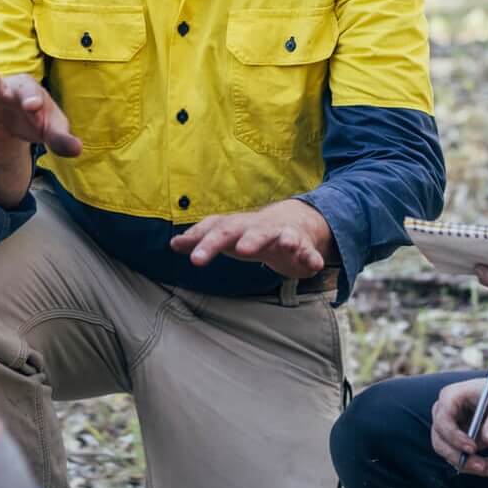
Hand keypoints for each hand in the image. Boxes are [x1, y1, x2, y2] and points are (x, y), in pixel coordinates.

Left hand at [168, 199, 334, 278]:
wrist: (297, 222)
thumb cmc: (253, 233)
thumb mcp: (228, 236)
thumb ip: (201, 240)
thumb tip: (173, 244)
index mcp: (238, 226)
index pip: (218, 228)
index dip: (204, 239)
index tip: (190, 254)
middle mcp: (259, 227)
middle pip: (248, 230)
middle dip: (241, 239)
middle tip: (233, 251)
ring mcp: (283, 234)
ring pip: (282, 235)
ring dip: (283, 239)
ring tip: (284, 246)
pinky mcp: (304, 246)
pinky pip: (308, 251)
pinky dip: (311, 256)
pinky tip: (314, 265)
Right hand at [429, 365, 487, 478]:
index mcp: (451, 397)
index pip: (442, 421)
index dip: (454, 437)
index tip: (473, 448)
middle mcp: (446, 414)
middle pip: (441, 442)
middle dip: (460, 458)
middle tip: (483, 466)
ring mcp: (452, 429)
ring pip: (451, 455)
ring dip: (471, 466)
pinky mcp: (461, 442)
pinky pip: (463, 460)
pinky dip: (478, 467)